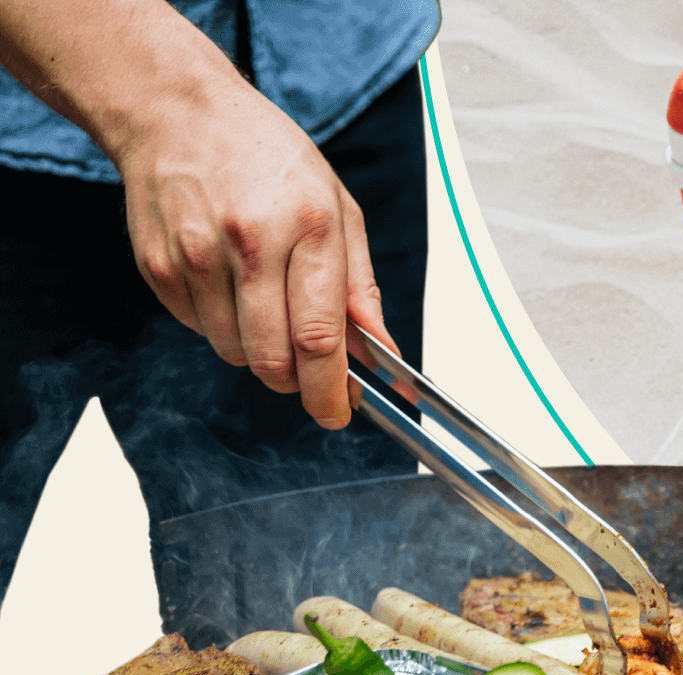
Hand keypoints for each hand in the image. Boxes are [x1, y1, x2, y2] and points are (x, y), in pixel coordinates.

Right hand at [118, 87, 390, 428]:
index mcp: (309, 226)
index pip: (319, 336)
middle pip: (273, 358)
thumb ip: (360, 286)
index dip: (331, 388)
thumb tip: (383, 351)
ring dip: (261, 353)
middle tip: (311, 375)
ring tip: (269, 306)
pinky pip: (199, 330)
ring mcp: (197, 256)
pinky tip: (231, 285)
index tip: (339, 412)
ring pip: (235, 352)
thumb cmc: (265, 155)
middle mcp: (250, 243)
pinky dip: (224, 327)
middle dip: (298, 383)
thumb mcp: (338, 207)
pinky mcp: (159, 267)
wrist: (177, 114)